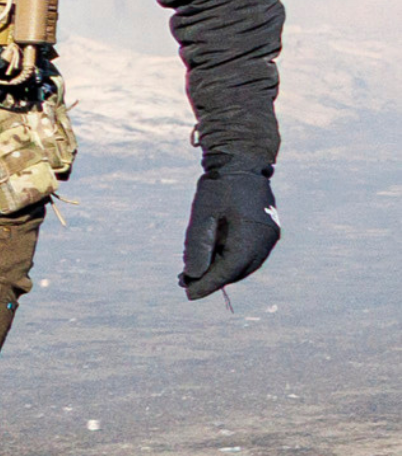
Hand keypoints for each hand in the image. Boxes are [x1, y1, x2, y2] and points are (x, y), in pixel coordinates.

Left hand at [181, 168, 278, 299]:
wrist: (241, 161)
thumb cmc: (219, 186)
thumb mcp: (203, 216)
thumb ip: (198, 247)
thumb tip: (193, 276)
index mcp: (253, 235)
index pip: (229, 270)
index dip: (209, 284)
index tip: (189, 294)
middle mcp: (266, 240)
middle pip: (237, 271)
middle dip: (212, 279)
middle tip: (185, 284)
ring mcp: (269, 236)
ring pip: (243, 264)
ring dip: (219, 271)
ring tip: (192, 274)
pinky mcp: (266, 231)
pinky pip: (247, 253)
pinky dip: (228, 259)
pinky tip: (209, 259)